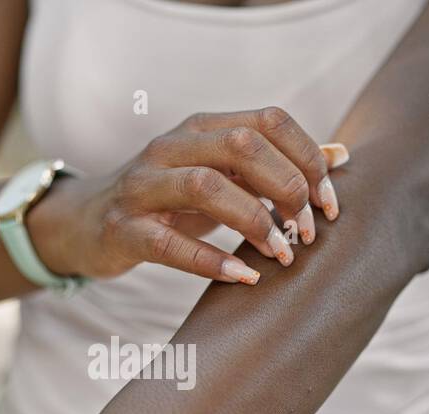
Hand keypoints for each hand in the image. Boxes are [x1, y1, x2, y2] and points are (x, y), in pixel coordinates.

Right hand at [28, 106, 348, 285]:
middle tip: (305, 231)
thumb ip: (275, 166)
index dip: (308, 158)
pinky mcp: (123, 229)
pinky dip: (211, 261)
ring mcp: (142, 186)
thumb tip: (342, 155)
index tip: (328, 204)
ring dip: (254, 221)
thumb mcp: (222, 176)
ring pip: (205, 185)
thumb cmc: (169, 203)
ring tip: (280, 254)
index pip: (268, 120)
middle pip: (241, 145)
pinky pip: (168, 244)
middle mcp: (171, 147)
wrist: (87, 225)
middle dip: (286, 187)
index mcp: (201, 127)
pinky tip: (243, 277)